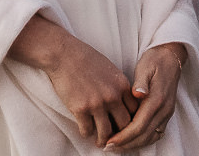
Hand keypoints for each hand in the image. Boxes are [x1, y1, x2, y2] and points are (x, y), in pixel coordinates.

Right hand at [11, 15, 136, 145]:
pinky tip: (85, 130)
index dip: (131, 120)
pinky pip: (87, 130)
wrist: (64, 54)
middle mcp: (112, 96)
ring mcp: (97, 103)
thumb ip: (118, 86)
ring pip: (106, 132)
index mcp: (122, 85)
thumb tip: (122, 102)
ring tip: (100, 142)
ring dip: (103, 140)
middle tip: (115, 139)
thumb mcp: (110, 69)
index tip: (126, 126)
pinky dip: (86, 133)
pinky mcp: (80, 109)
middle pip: (124, 124)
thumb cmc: (85, 58)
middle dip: (120, 134)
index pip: (135, 110)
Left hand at [105, 42, 185, 149]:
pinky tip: (130, 140)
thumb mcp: (145, 67)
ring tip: (116, 146)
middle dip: (125, 144)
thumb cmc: (154, 61)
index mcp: (157, 99)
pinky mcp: (166, 114)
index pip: (139, 125)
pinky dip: (143, 140)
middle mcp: (164, 110)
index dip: (123, 136)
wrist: (171, 57)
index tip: (109, 141)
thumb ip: (141, 82)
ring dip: (133, 145)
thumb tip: (138, 94)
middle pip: (144, 136)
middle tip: (108, 147)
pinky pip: (155, 134)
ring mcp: (167, 113)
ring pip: (150, 137)